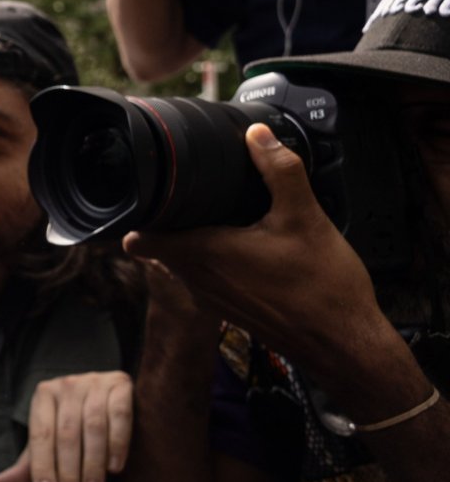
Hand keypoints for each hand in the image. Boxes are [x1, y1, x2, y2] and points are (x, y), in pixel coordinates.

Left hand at [0, 371, 132, 481]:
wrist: (106, 396)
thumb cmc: (71, 427)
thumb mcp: (47, 445)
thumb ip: (26, 469)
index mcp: (43, 396)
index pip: (41, 435)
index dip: (42, 467)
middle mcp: (67, 385)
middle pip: (66, 434)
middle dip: (68, 474)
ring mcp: (95, 382)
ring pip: (93, 427)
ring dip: (92, 466)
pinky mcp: (121, 385)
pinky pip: (119, 415)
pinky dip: (117, 443)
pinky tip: (114, 468)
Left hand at [123, 124, 385, 372]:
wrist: (344, 344)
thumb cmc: (322, 287)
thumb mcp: (304, 217)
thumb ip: (279, 171)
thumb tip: (257, 136)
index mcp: (203, 255)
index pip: (138, 240)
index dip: (137, 216)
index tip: (148, 194)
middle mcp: (198, 281)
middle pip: (157, 249)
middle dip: (165, 222)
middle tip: (183, 196)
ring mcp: (212, 300)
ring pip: (180, 265)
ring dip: (188, 243)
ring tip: (210, 216)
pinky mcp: (231, 311)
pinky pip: (204, 280)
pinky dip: (210, 262)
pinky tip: (240, 247)